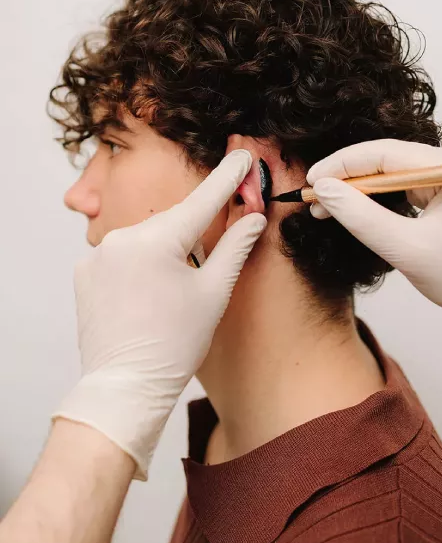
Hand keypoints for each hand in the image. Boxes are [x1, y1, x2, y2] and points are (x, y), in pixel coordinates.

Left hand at [53, 149, 266, 479]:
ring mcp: (97, 255)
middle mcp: (121, 239)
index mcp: (158, 242)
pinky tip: (146, 294)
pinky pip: (121, 254)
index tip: (242, 156)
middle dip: (193, 232)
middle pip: (171, 222)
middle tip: (204, 261)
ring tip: (169, 292)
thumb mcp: (213, 293)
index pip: (202, 201)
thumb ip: (235, 248)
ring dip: (164, 251)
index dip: (227, 178)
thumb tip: (254, 218)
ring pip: (145, 238)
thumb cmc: (175, 345)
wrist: (125, 386)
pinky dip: (138, 263)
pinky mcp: (85, 272)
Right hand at [307, 139, 441, 343]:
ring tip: (326, 207)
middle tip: (314, 200)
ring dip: (358, 191)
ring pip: (392, 174)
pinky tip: (352, 210)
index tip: (312, 181)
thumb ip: (360, 216)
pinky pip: (403, 188)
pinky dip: (376, 200)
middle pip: (387, 160)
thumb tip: (324, 190)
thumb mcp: (405, 249)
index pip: (385, 153)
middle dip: (347, 180)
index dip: (342, 164)